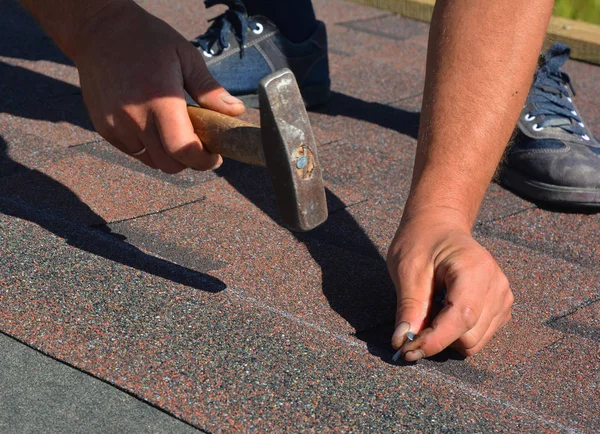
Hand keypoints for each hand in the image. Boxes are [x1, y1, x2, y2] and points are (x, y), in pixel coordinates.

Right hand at [71, 1, 243, 172]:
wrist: (99, 31)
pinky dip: (148, 147)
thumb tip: (235, 111)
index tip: (215, 157)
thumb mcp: (186, 57)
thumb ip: (209, 89)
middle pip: (169, 164)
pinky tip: (153, 125)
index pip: (183, 149)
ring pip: (151, 161)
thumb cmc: (147, 40)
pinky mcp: (104, 128)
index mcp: (160, 101)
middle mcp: (135, 118)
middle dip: (189, 160)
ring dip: (168, 155)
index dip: (203, 161)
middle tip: (200, 145)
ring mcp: (116, 126)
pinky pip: (133, 152)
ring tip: (175, 131)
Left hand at [386, 209, 512, 360]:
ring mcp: (503, 298)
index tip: (407, 350)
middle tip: (411, 327)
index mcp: (475, 270)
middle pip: (469, 337)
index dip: (434, 340)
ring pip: (475, 342)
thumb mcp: (407, 269)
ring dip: (447, 338)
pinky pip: (479, 337)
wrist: (439, 226)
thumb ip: (409, 307)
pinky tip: (443, 312)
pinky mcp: (501, 308)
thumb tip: (403, 342)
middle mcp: (497, 286)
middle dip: (438, 339)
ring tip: (429, 312)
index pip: (462, 318)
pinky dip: (457, 334)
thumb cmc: (422, 241)